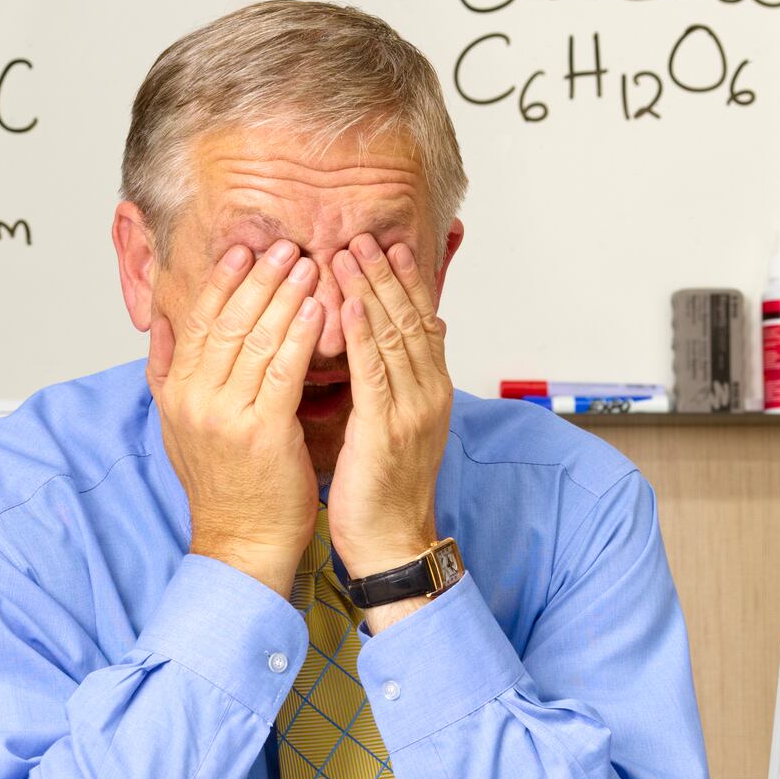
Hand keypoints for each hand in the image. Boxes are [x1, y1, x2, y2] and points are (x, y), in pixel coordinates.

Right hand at [149, 238, 323, 598]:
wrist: (240, 542)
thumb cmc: (224, 486)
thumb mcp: (178, 427)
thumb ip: (169, 374)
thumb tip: (160, 328)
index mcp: (175, 392)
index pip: (198, 321)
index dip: (222, 282)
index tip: (245, 250)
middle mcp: (195, 399)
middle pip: (228, 321)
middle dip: (259, 279)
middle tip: (286, 246)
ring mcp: (226, 415)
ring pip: (257, 339)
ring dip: (286, 297)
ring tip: (310, 266)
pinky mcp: (263, 432)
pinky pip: (284, 370)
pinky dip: (301, 335)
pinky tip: (320, 310)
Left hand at [326, 235, 452, 623]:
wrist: (393, 544)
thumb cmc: (383, 494)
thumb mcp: (392, 429)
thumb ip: (392, 387)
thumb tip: (393, 352)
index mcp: (430, 392)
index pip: (421, 322)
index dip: (407, 282)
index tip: (389, 246)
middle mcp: (428, 394)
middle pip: (412, 318)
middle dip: (388, 273)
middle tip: (366, 234)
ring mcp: (412, 410)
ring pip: (395, 334)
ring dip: (373, 289)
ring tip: (352, 252)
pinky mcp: (387, 428)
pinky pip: (375, 371)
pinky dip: (363, 333)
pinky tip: (349, 304)